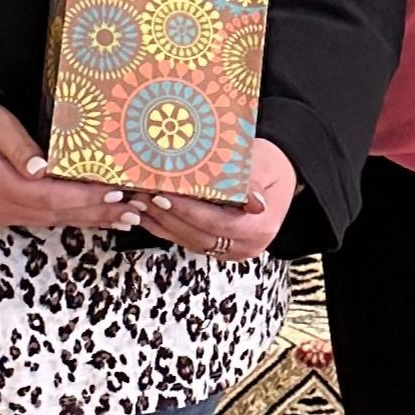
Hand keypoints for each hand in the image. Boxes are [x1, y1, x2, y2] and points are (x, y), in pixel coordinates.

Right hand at [0, 100, 145, 233]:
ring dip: (88, 219)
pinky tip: (88, 216)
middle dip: (98, 213)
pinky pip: (40, 218)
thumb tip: (43, 169)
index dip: (87, 198)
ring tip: (123, 218)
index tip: (117, 193)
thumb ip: (19, 146)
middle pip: (58, 215)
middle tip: (134, 212)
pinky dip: (68, 216)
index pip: (53, 198)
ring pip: (51, 220)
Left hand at [134, 138, 297, 260]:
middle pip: (199, 235)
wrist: (276, 174)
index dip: (187, 211)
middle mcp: (247, 246)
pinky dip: (166, 228)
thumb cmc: (270, 165)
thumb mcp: (264, 166)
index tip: (163, 195)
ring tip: (138, 203)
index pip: (216, 224)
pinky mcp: (219, 247)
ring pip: (190, 241)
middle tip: (142, 197)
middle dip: (167, 217)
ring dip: (161, 224)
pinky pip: (189, 240)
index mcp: (260, 228)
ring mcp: (232, 250)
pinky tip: (147, 215)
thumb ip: (253, 183)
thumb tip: (254, 201)